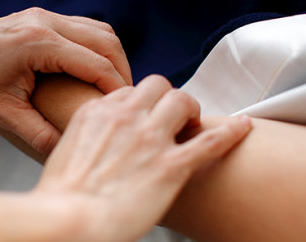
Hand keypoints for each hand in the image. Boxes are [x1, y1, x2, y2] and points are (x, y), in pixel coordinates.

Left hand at [0, 7, 133, 154]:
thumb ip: (38, 133)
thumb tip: (68, 154)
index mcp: (38, 43)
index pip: (97, 64)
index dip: (118, 90)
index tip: (128, 115)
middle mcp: (45, 21)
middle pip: (106, 40)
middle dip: (123, 72)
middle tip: (128, 105)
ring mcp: (42, 15)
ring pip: (97, 30)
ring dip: (111, 58)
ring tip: (114, 93)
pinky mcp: (38, 18)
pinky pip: (81, 29)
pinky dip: (96, 50)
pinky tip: (92, 78)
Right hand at [34, 75, 250, 240]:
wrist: (68, 221)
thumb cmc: (61, 198)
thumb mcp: (64, 154)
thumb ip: (87, 139)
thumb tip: (97, 146)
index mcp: (96, 113)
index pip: (128, 91)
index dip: (140, 104)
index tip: (144, 117)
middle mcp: (125, 117)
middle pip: (158, 85)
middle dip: (167, 98)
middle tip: (172, 117)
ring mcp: (150, 139)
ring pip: (183, 102)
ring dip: (191, 111)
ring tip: (193, 125)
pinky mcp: (171, 166)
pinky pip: (212, 140)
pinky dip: (232, 132)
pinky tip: (244, 127)